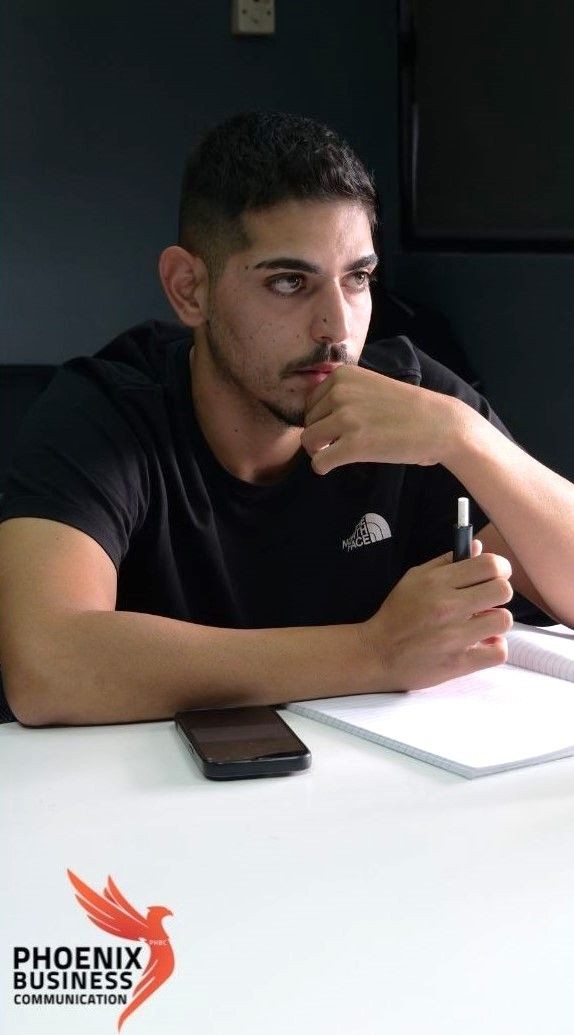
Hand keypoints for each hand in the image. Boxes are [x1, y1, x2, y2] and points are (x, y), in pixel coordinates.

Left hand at [300, 364, 461, 474]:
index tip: (338, 427)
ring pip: (309, 441)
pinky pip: (319, 462)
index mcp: (343, 375)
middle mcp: (340, 393)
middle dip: (320, 435)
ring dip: (320, 451)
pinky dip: (323, 467)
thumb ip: (344, 393)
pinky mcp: (354, 445)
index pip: (310, 401)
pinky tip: (335, 466)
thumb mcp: (370, 386)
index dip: (321, 418)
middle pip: (308, 421)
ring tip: (339, 453)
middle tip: (342, 442)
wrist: (439, 424)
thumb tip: (314, 416)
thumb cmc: (408, 409)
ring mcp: (346, 419)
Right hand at [359, 540, 513, 690]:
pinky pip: (498, 652)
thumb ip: (447, 561)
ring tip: (481, 624)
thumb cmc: (397, 614)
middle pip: (502, 590)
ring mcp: (454, 637)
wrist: (377, 653)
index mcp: (437, 583)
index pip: (488, 565)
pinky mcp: (458, 663)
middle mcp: (447, 607)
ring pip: (503, 620)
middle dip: (499, 593)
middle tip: (487, 600)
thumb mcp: (414, 578)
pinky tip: (482, 644)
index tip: (496, 574)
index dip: (500, 568)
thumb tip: (478, 547)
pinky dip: (495, 648)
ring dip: (495, 621)